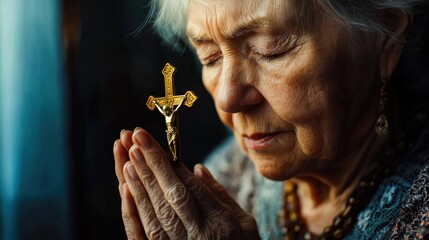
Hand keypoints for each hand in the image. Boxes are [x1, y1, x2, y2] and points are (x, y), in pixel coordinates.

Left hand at [113, 128, 259, 239]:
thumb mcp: (245, 223)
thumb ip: (221, 195)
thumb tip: (197, 168)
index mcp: (221, 224)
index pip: (190, 187)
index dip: (169, 163)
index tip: (154, 141)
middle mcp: (198, 236)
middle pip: (170, 195)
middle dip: (151, 164)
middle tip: (136, 137)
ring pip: (154, 213)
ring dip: (139, 182)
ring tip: (128, 155)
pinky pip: (142, 236)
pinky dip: (131, 213)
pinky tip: (124, 189)